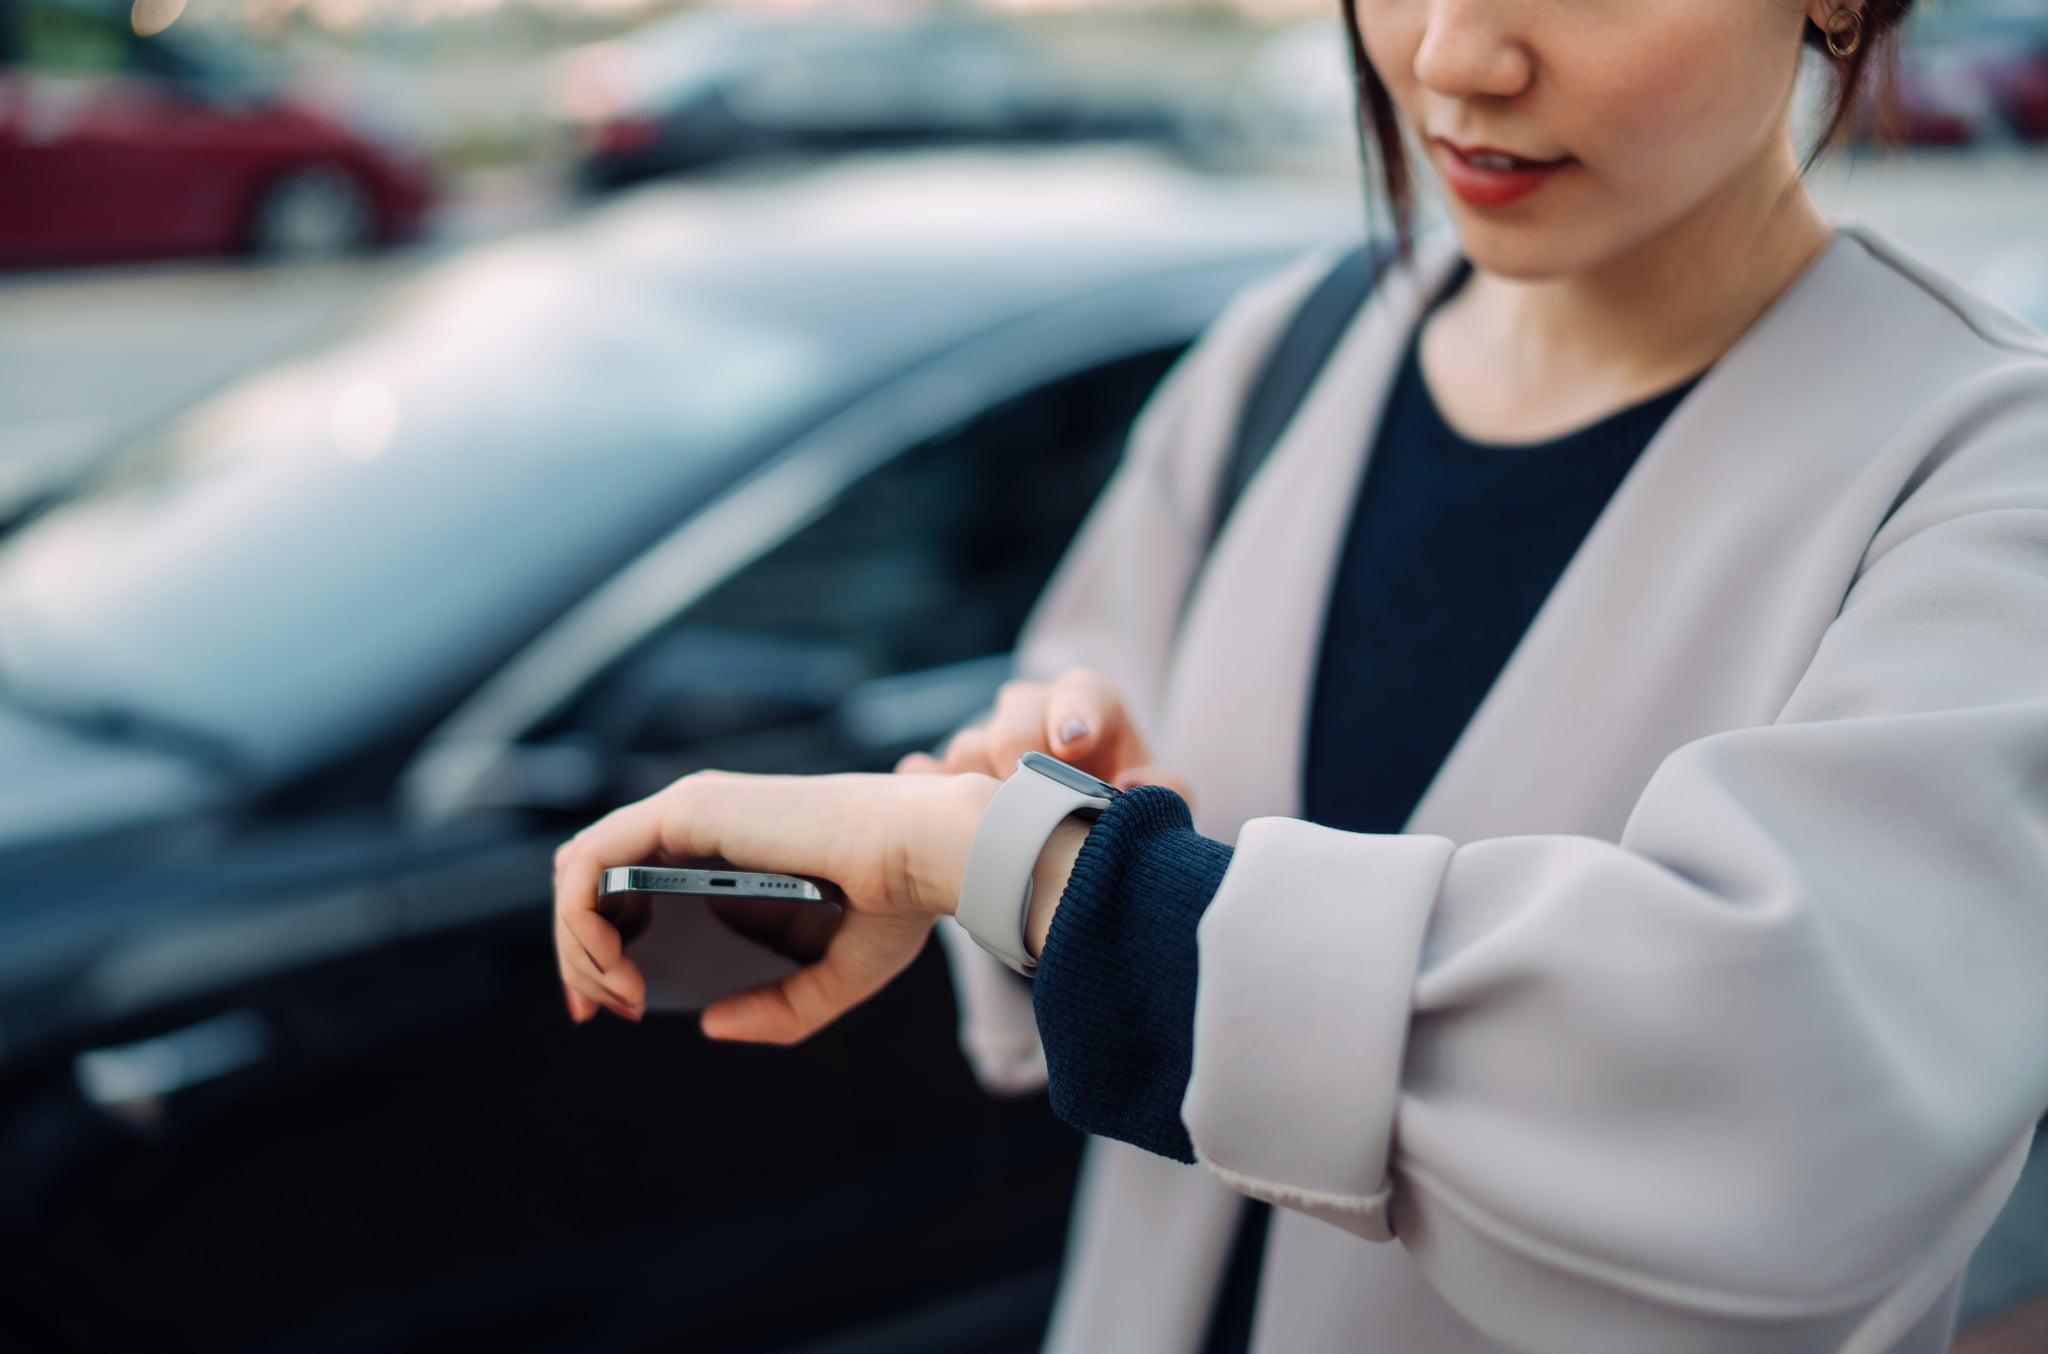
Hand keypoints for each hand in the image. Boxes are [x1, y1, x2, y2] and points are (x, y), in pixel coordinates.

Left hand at [553, 770, 996, 1042]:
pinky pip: (592, 864)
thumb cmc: (900, 903)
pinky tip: (615, 969)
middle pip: (595, 881)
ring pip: (582, 871)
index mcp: (732, 848)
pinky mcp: (685, 811)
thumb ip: (775, 1010)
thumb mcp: (833, 977)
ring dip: (578, 944)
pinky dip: (583, 921)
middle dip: (580, 954)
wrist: (926, 854)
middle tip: (603, 1012)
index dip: (608, 944)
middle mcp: (702, 822)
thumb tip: (709, 1025)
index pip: (634, 881)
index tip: (624, 1005)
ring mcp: (689, 811)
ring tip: (615, 997)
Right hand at [898, 667, 1192, 804]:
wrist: (1081, 848)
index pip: (1082, 690)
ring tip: (1002, 821)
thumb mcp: (1164, 804)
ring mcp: (987, 741)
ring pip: (968, 747)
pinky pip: (924, 773)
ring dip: (982, 783)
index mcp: (1090, 706)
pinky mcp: (949, 774)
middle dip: (1021, 754)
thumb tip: (1130, 784)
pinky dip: (927, 788)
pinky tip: (937, 809)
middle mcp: (1034, 713)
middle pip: (1015, 716)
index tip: (1072, 743)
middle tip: (1030, 796)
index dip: (1074, 711)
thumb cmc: (1127, 812)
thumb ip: (1166, 788)